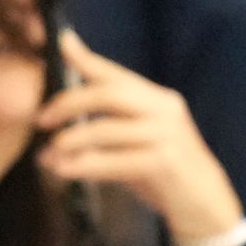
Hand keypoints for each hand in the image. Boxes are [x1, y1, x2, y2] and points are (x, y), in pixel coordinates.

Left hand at [35, 29, 243, 245]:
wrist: (203, 204)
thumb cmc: (162, 171)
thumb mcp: (134, 140)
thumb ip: (106, 123)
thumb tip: (57, 119)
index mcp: (157, 99)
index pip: (116, 74)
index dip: (87, 58)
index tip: (62, 41)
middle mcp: (164, 110)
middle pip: (108, 94)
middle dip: (68, 104)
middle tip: (42, 120)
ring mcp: (166, 135)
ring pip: (106, 129)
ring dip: (70, 141)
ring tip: (47, 156)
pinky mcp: (165, 162)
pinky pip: (115, 161)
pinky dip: (85, 165)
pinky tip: (65, 172)